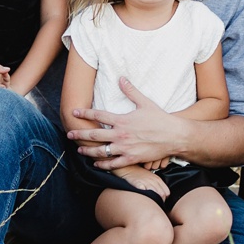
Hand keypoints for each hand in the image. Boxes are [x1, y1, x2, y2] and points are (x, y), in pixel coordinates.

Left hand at [69, 79, 187, 169]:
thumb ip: (131, 91)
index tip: (74, 112)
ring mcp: (125, 148)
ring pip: (100, 151)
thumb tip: (121, 78)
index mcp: (122, 120)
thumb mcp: (145, 102)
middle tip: (69, 134)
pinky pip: (113, 163)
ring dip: (88, 151)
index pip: (98, 116)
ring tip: (79, 150)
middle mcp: (121, 134)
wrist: (174, 136)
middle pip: (94, 135)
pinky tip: (96, 164)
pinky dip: (103, 164)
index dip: (84, 113)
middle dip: (80, 134)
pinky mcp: (131, 158)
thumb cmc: (160, 119)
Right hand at [115, 166, 169, 199]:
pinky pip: (144, 192)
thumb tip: (163, 195)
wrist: (129, 168)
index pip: (166, 192)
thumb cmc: (139, 174)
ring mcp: (146, 182)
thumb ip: (158, 185)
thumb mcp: (152, 177)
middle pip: (162, 194)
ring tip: (150, 203)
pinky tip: (144, 198)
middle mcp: (153, 181)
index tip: (161, 200)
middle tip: (156, 203)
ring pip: (155, 194)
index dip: (164, 198)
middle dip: (160, 201)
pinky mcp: (138, 184)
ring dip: (154, 200)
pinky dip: (145, 197)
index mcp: (158, 179)